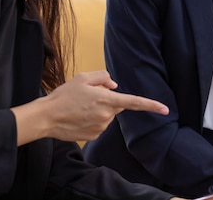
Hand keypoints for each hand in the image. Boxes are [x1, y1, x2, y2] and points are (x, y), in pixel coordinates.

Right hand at [12, 70, 168, 144]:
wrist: (47, 117)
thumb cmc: (64, 95)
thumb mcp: (82, 78)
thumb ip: (103, 77)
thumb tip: (114, 85)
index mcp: (106, 100)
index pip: (134, 102)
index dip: (151, 105)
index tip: (165, 109)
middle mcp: (106, 115)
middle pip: (117, 106)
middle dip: (109, 100)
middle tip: (88, 97)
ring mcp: (100, 127)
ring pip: (108, 115)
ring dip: (100, 110)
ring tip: (80, 107)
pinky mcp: (94, 135)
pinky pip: (100, 125)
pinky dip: (93, 120)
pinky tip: (79, 117)